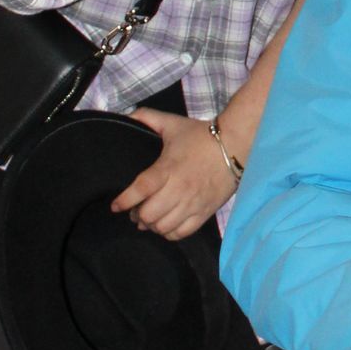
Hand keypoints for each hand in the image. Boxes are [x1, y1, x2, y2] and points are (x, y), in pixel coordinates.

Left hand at [110, 110, 233, 239]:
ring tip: (150, 218)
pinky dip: (170, 233)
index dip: (125, 200)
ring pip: (164, 227)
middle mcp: (179, 189)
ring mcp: (193, 203)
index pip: (141, 189)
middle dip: (137, 215)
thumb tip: (127, 116)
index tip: (115, 206)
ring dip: (152, 225)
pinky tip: (167, 224)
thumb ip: (147, 117)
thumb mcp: (172, 123)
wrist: (235, 146)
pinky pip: (182, 233)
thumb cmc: (201, 136)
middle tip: (135, 211)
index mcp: (168, 168)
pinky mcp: (205, 212)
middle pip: (150, 214)